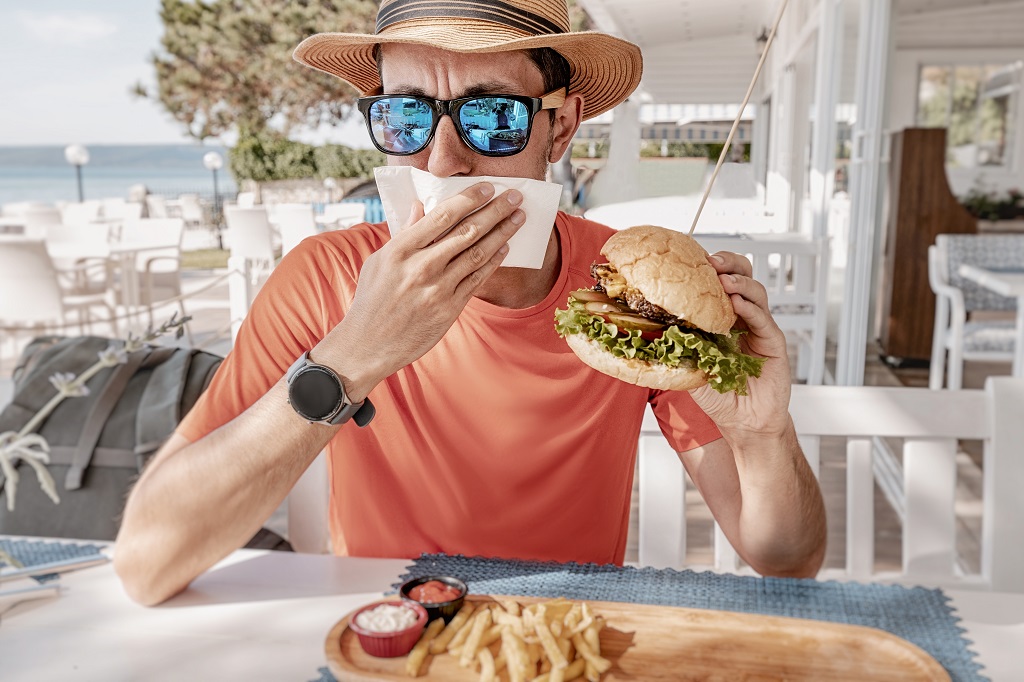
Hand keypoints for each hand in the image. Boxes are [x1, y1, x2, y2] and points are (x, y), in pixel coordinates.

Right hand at [318, 182, 525, 398]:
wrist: (368, 344)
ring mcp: (438, 289)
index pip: (443, 215)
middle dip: (496, 211)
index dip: (470, 198)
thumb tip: (421, 206)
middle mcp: (422, 267)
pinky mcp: (449, 308)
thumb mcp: (379, 261)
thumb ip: (404, 233)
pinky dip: (494, 261)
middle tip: (515, 197)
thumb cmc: (371, 300)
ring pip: (478, 253)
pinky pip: (478, 279)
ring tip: (518, 218)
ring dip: (502, 233)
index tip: (488, 186)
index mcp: (401, 249)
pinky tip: (505, 247)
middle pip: (468, 231)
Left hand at [687, 250, 792, 436]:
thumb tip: (643, 332)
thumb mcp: (689, 367)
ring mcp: (760, 328)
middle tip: (712, 261)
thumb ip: (674, 348)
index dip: (711, 268)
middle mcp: (743, 318)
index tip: (694, 258)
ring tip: (723, 281)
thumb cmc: (719, 395)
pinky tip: (736, 304)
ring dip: (739, 282)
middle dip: (729, 263)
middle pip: (742, 277)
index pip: (721, 282)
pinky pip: (763, 319)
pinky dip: (750, 309)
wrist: (743, 422)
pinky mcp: (773, 343)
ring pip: (755, 293)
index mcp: (723, 318)